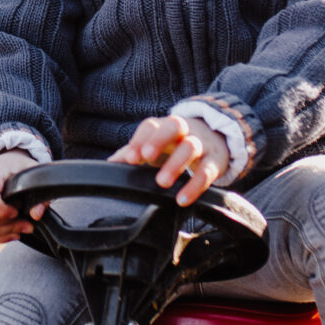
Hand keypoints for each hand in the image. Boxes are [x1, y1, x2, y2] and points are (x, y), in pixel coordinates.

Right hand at [0, 150, 46, 243]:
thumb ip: (38, 191)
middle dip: (10, 226)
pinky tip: (11, 234)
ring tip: (21, 230)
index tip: (17, 211)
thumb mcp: (30, 171)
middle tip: (28, 226)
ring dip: (5, 233)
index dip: (3, 211)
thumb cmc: (14, 166)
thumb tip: (37, 215)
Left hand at [108, 114, 228, 204]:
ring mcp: (201, 144)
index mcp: (164, 126)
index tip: (130, 158)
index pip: (151, 126)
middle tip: (147, 157)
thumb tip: (108, 166)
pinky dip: (195, 186)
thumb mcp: (155, 145)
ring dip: (176, 163)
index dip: (140, 139)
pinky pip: (207, 172)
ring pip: (191, 146)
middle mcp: (184, 131)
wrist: (216, 139)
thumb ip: (132, 154)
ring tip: (162, 183)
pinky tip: (182, 199)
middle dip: (159, 140)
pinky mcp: (215, 161)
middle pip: (174, 126)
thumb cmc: (175, 145)